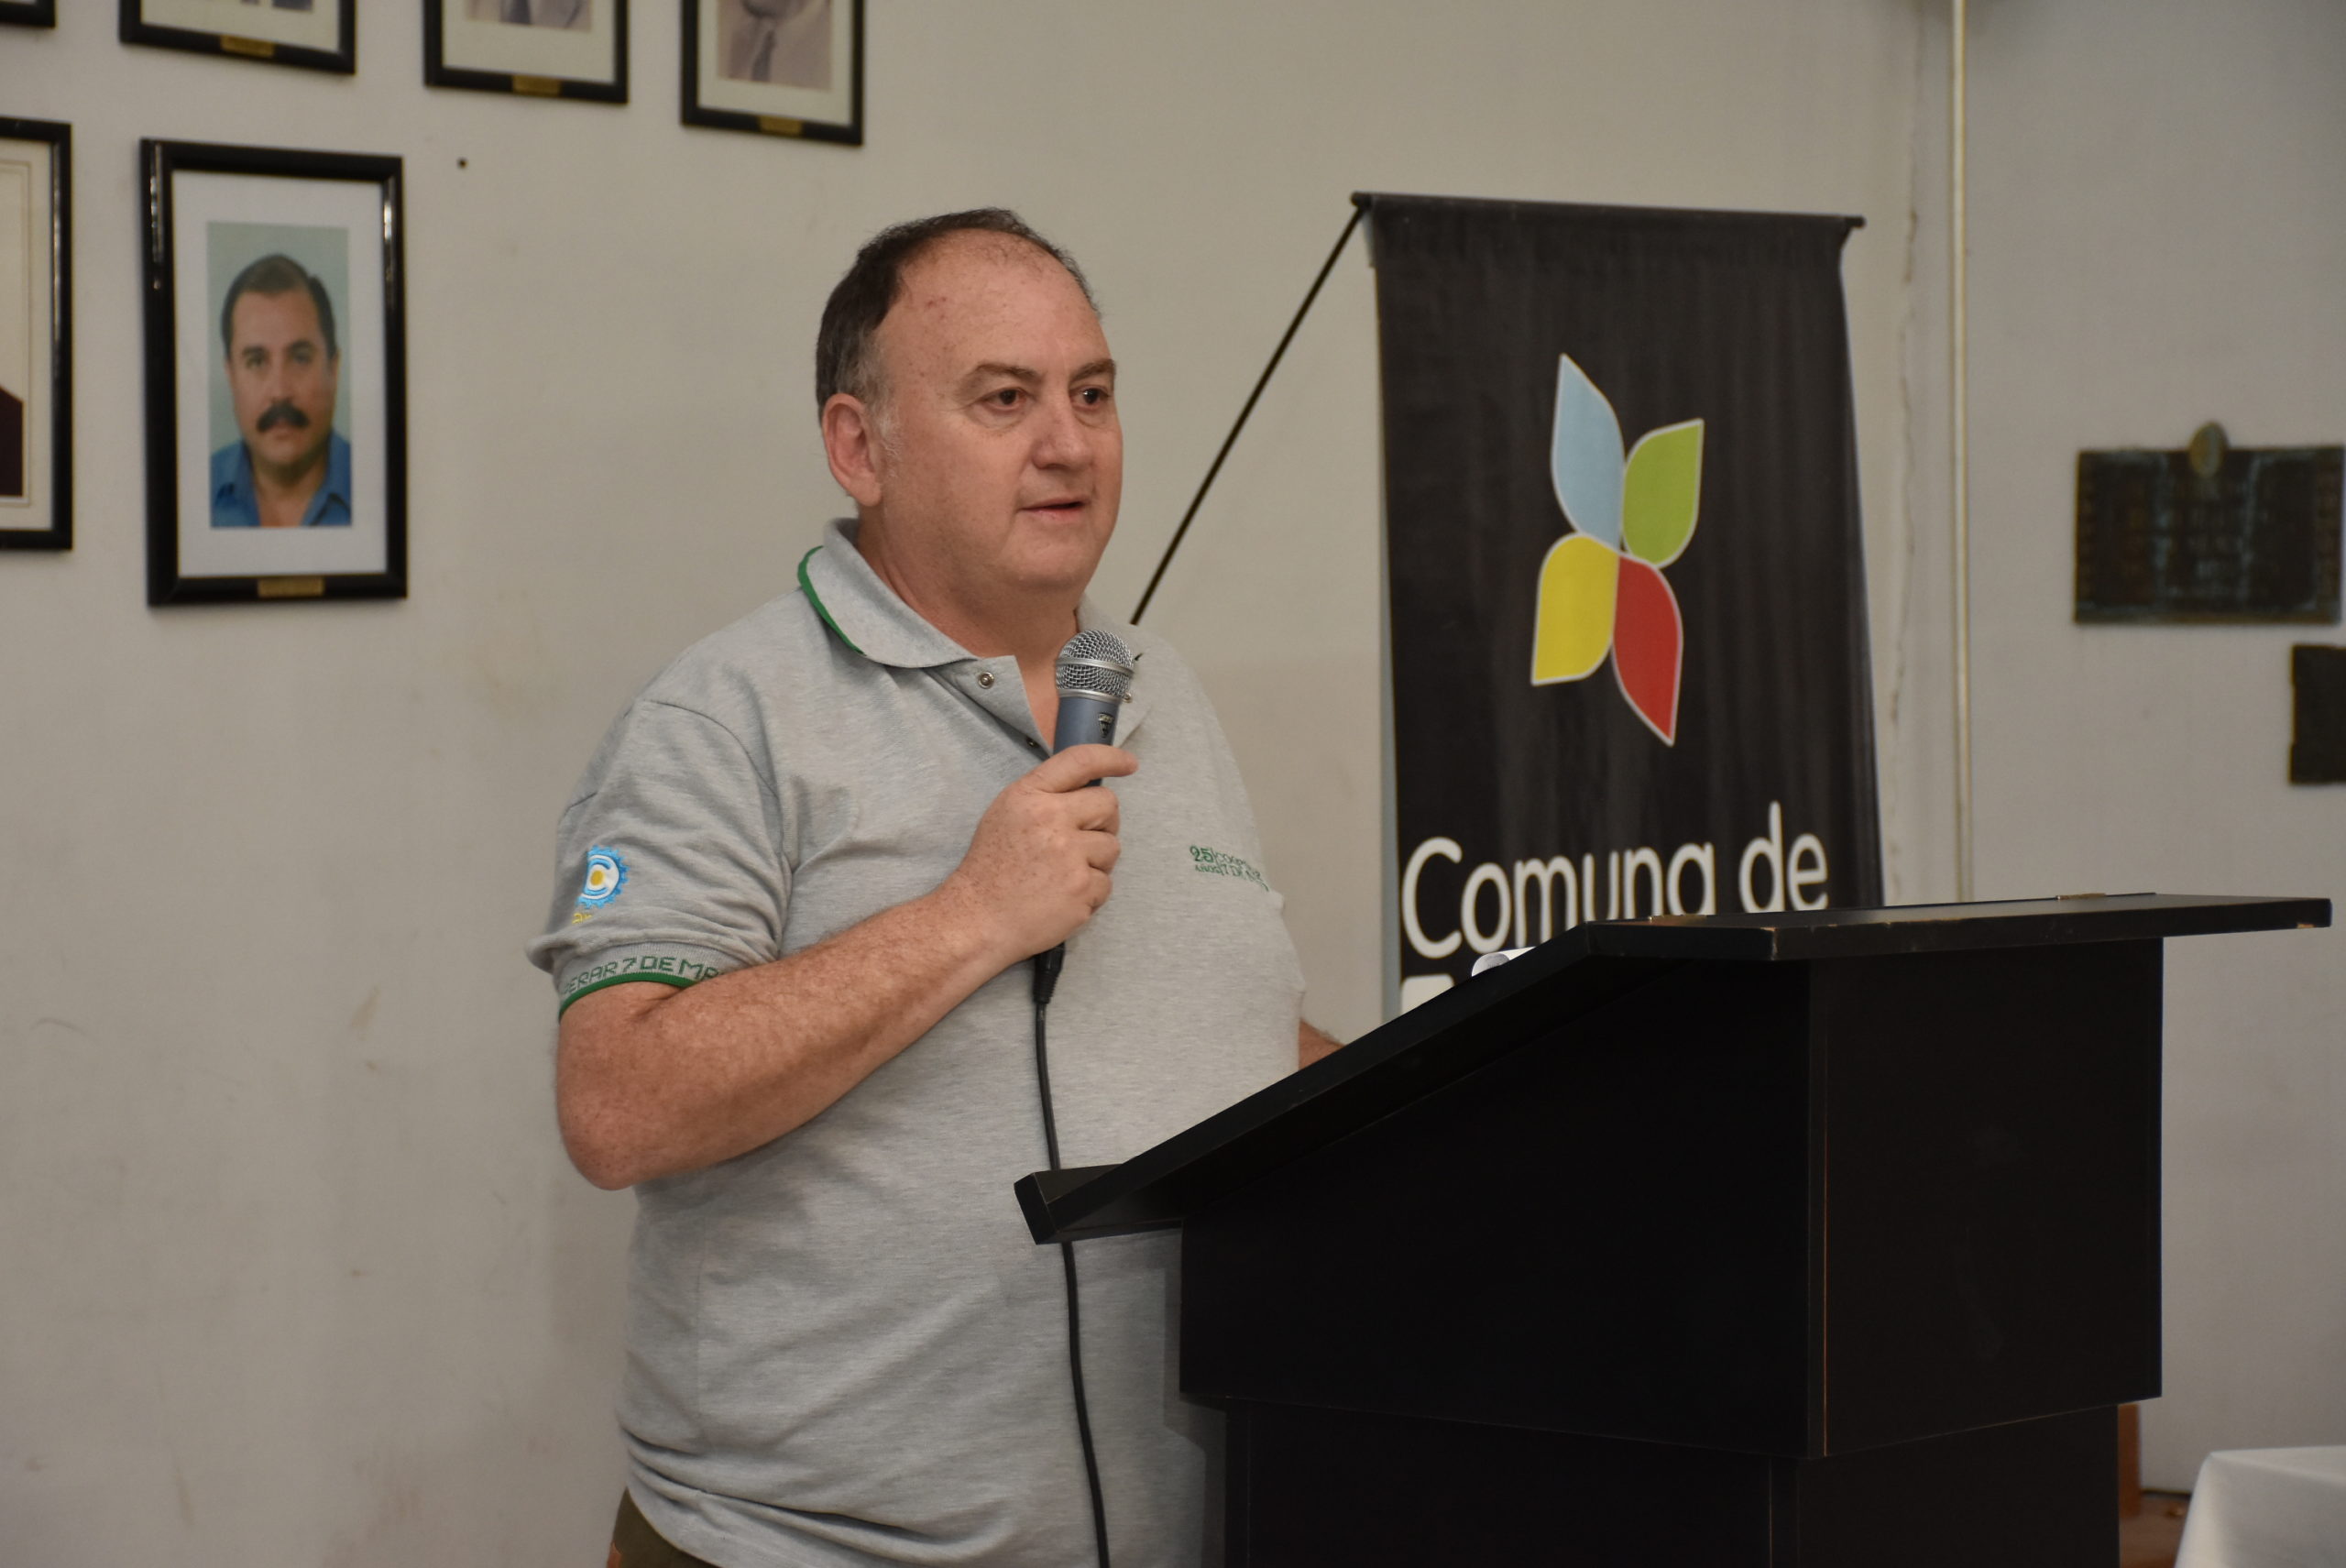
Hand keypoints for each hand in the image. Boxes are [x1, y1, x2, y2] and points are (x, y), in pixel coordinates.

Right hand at [937, 744, 1137, 963]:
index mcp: (1029, 795)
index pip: (1080, 761)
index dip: (1110, 758)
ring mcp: (1069, 855)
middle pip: (1108, 805)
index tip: (1129, 763)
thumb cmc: (991, 869)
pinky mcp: (1081, 888)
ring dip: (1096, 862)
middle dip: (1104, 822)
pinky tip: (1062, 898)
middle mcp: (1050, 818)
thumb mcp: (1007, 815)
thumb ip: (1045, 797)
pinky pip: (1106, 883)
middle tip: (1081, 842)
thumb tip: (1088, 792)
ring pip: (1112, 846)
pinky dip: (1090, 893)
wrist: (977, 920)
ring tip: (1063, 875)